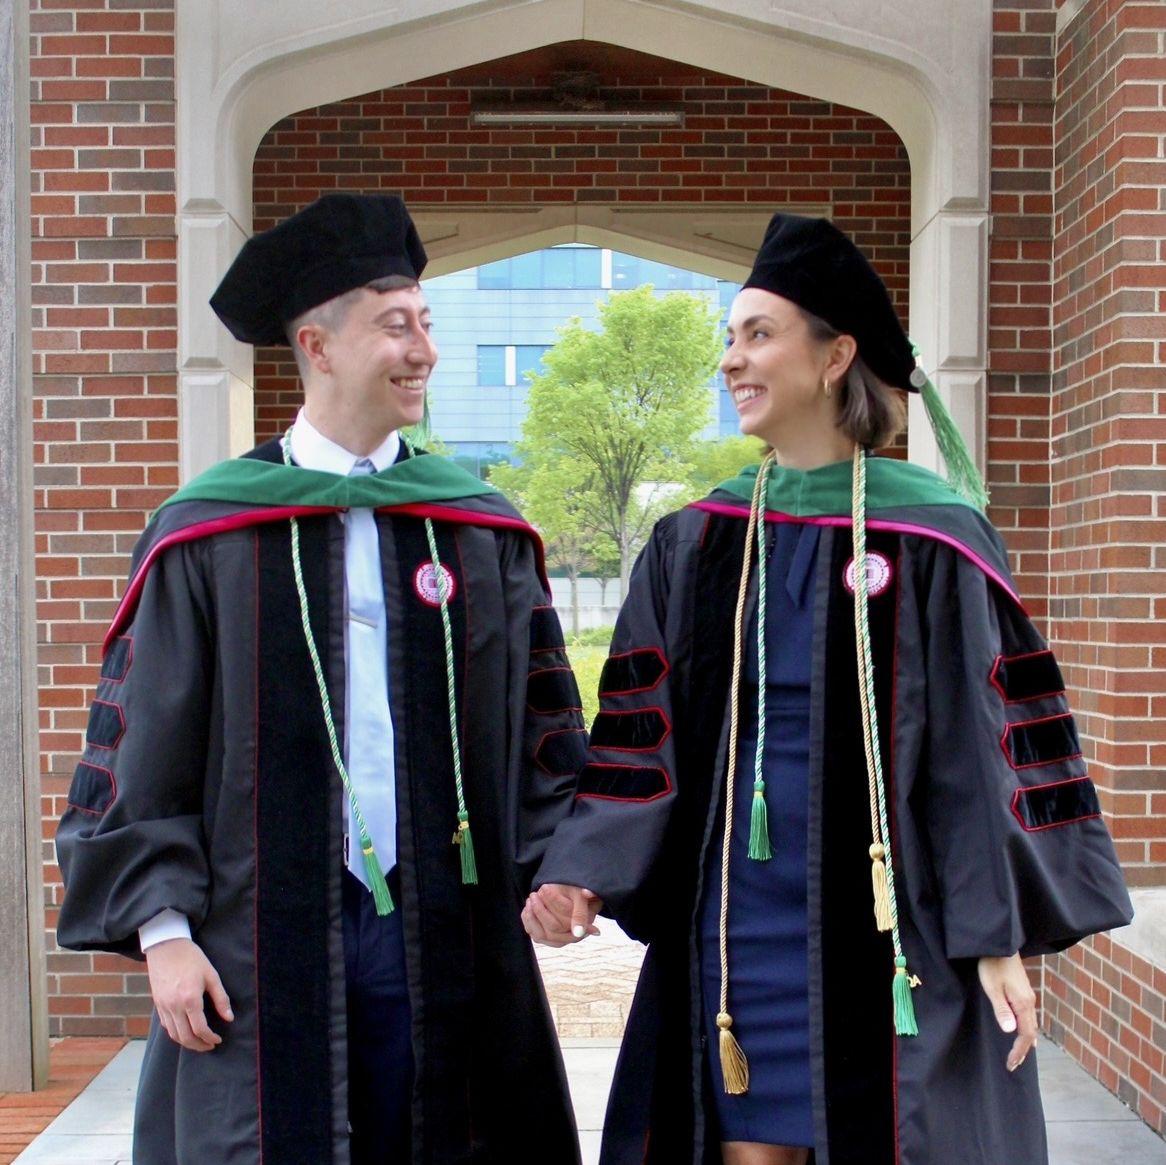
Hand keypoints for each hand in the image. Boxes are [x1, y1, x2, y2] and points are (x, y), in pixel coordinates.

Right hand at [145, 938, 233, 1051]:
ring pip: (174, 1034)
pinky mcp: (157, 1004)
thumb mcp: (212, 975)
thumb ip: (221, 998)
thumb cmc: (192, 959)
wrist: (167, 947)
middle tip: (209, 1046)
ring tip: (199, 1042)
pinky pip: (166, 1026)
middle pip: (185, 1037)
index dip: (210, 1038)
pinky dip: (176, 1034)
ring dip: (187, 1043)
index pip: (200, 1029)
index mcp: (190, 999)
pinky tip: (185, 1032)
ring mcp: (163, 1006)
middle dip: (199, 1045)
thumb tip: (229, 1018)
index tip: (218, 1040)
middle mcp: (174, 1006)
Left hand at [522, 884, 602, 946]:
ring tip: (530, 900)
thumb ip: (588, 893)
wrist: (576, 902)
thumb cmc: (579, 895)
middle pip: (554, 927)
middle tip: (534, 894)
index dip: (554, 901)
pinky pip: (535, 935)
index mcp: (586, 925)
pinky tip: (527, 909)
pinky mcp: (549, 940)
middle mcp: (574, 937)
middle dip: (541, 909)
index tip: (545, 887)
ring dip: (532, 917)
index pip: (568, 915)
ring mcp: (561, 940)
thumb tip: (587, 893)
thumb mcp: (583, 893)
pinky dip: (528, 923)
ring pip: (542, 934)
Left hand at [977, 953, 1036, 1070]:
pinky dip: (1026, 1029)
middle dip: (1023, 1050)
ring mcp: (1027, 996)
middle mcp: (1029, 1001)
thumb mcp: (992, 987)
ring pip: (1031, 1024)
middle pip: (1031, 1032)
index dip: (1019, 1051)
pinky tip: (1021, 1031)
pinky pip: (1028, 1016)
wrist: (999, 944)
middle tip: (1013, 1064)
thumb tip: (1010, 1031)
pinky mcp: (1023, 991)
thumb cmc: (992, 964)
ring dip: (1025, 1041)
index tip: (1011, 1064)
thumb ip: (1002, 1009)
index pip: (1026, 1035)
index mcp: (1024, 1003)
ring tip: (1018, 1054)